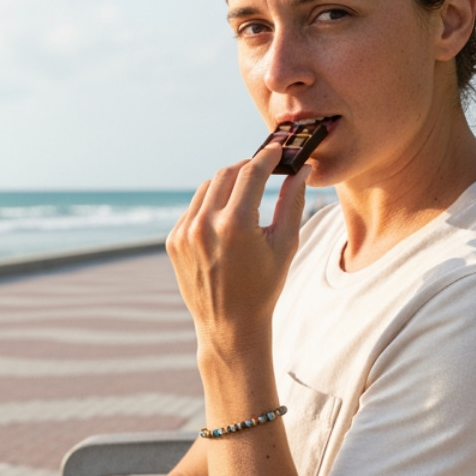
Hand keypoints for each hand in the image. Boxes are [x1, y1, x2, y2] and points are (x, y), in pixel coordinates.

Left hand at [167, 143, 309, 356]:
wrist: (230, 325)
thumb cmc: (264, 286)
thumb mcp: (285, 245)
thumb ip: (293, 202)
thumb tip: (302, 170)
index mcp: (236, 225)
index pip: (251, 173)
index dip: (266, 157)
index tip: (277, 150)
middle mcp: (205, 225)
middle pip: (226, 174)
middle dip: (246, 167)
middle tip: (263, 169)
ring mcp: (184, 233)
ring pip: (206, 188)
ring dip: (226, 184)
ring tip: (245, 196)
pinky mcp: (173, 241)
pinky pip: (193, 208)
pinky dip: (209, 205)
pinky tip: (225, 219)